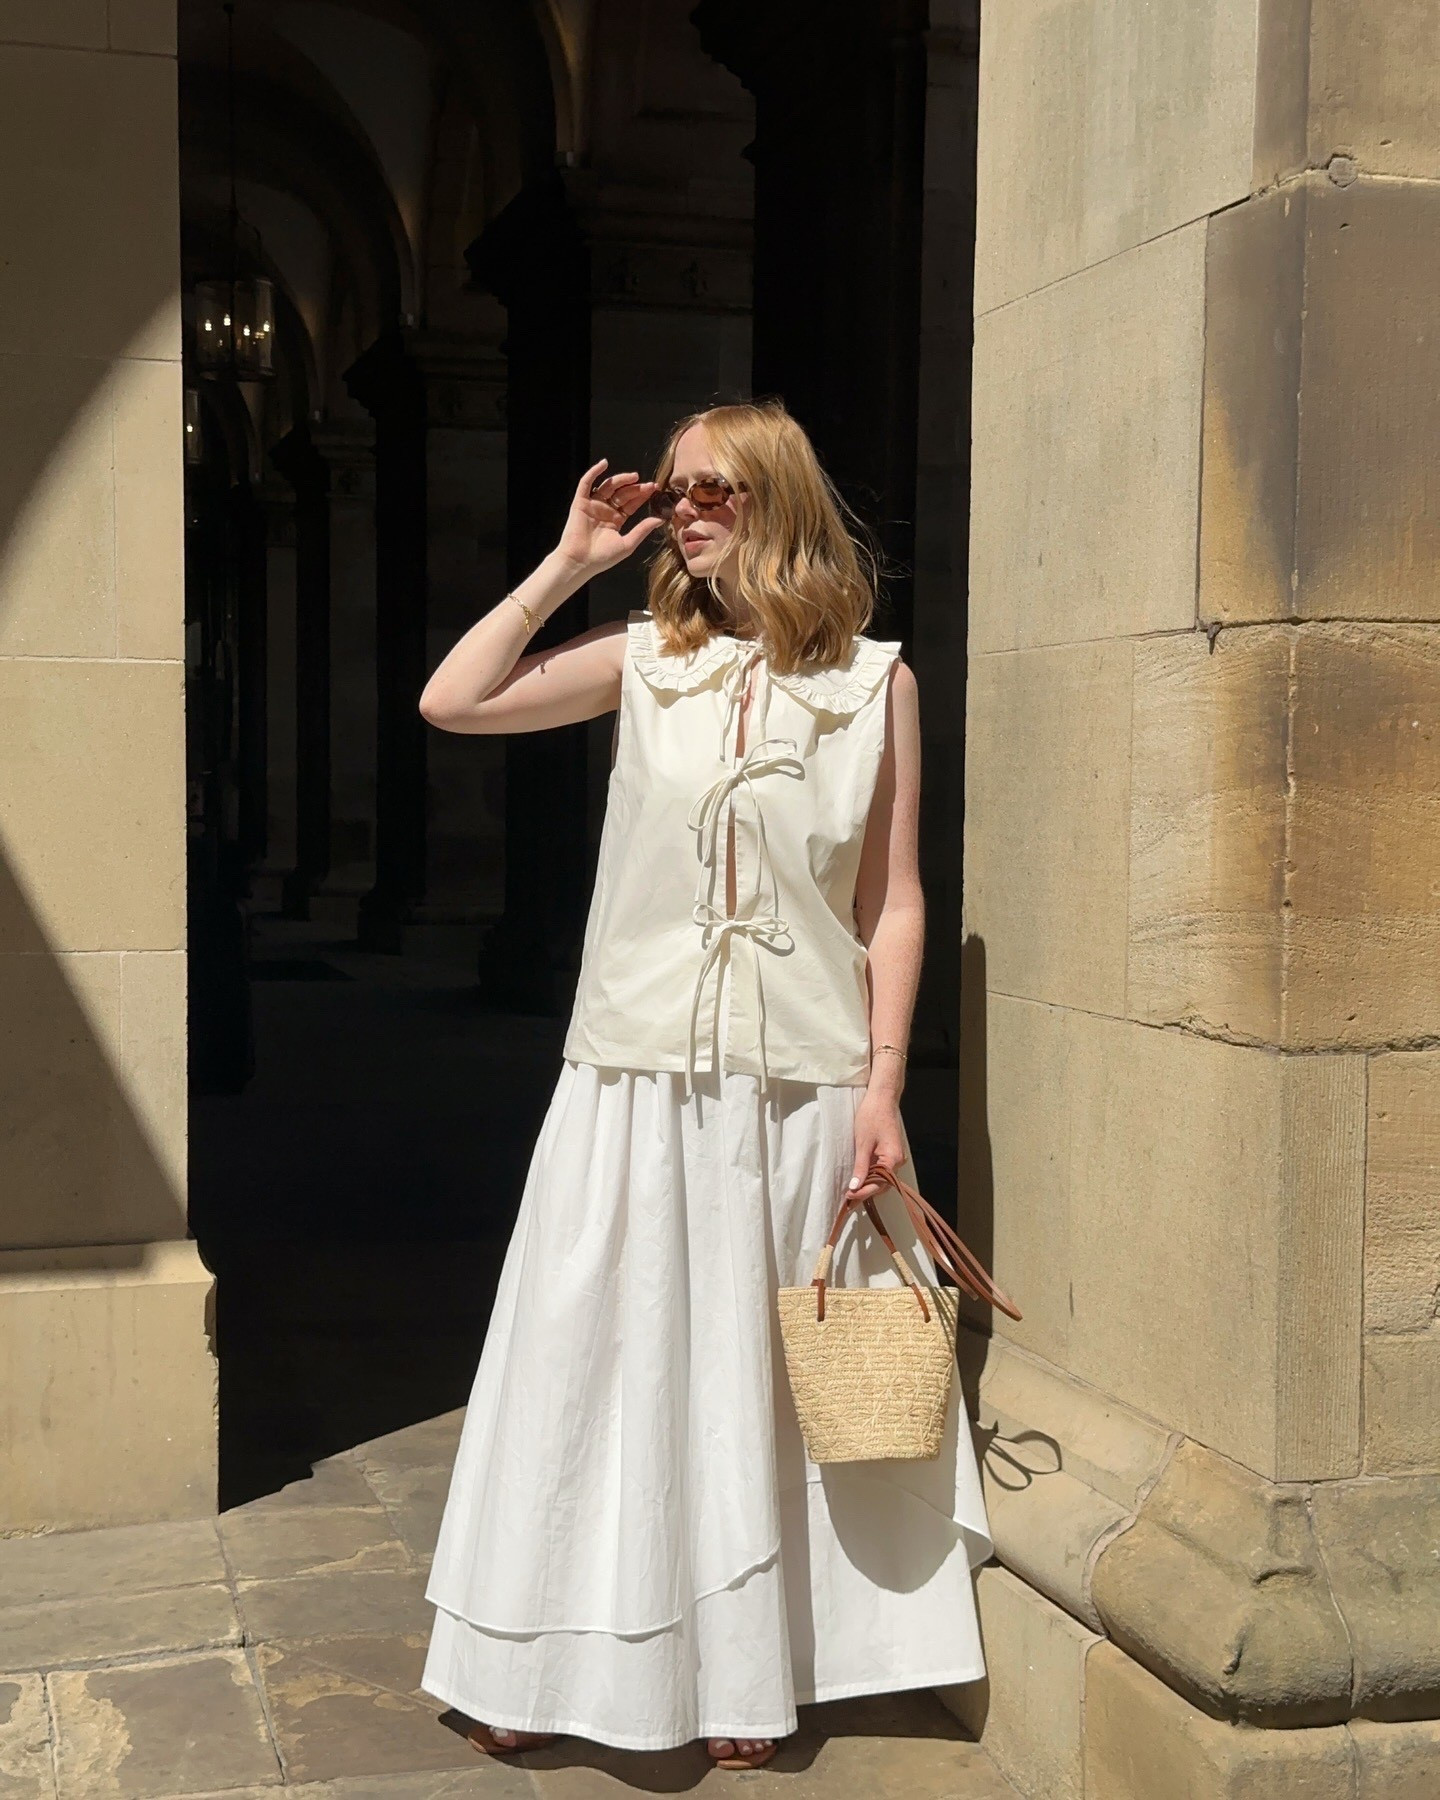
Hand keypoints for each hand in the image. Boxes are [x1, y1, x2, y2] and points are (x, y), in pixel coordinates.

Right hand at [556, 457, 664, 573]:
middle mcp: (605, 511)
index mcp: (616, 520)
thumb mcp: (627, 544)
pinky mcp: (580, 502)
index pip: (631, 504)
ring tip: (634, 476)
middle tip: (649, 485)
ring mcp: (593, 505)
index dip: (642, 496)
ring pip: (608, 486)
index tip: (654, 489)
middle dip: (635, 488)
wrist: (580, 562)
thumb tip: (659, 520)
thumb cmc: (602, 558)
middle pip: (622, 494)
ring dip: (620, 479)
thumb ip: (642, 530)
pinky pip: (586, 483)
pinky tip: (604, 464)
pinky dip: (594, 472)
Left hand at [848, 1091, 907, 1200]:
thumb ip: (861, 1167)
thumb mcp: (863, 1144)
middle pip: (883, 1184)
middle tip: (848, 1201)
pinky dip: (871, 1176)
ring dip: (868, 1186)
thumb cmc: (872, 1117)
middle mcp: (898, 1161)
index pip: (879, 1183)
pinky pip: (882, 1169)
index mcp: (893, 1159)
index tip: (849, 1198)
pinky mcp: (890, 1153)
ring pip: (883, 1178)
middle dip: (866, 1192)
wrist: (882, 1099)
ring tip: (852, 1193)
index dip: (864, 1192)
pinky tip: (860, 1180)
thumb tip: (855, 1187)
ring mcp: (895, 1157)